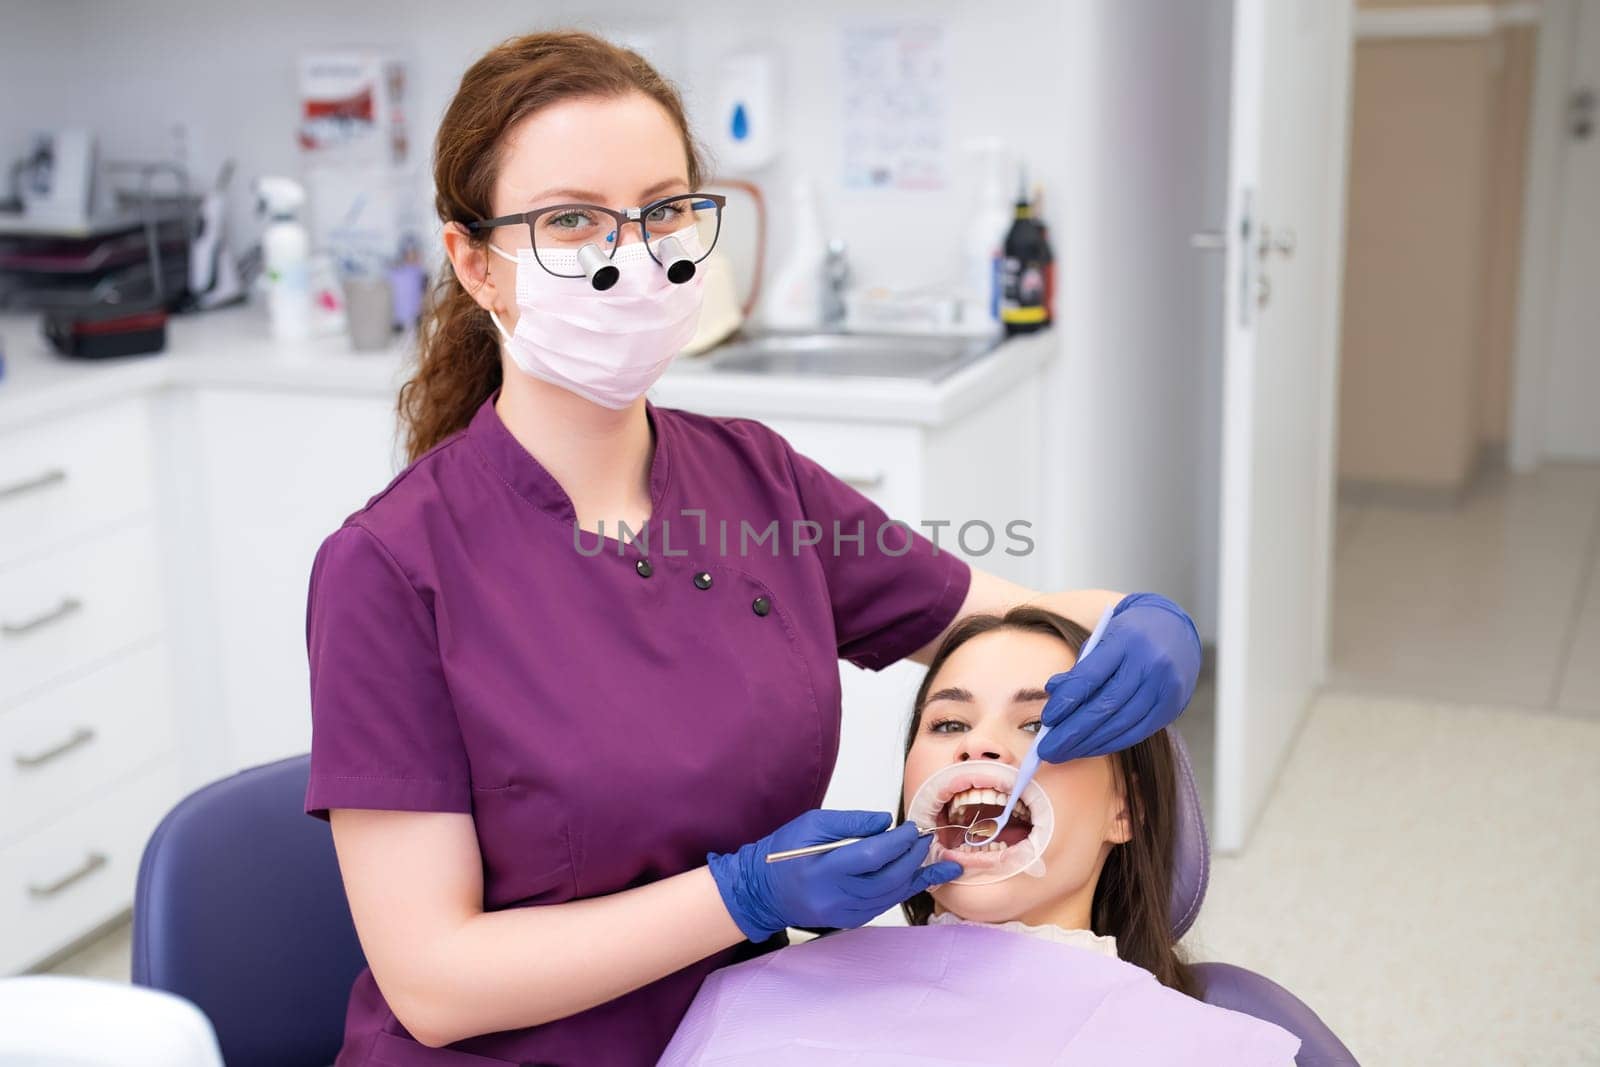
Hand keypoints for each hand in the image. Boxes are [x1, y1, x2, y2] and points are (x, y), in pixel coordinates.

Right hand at [707, 810, 963, 941]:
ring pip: (891, 896)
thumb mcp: (811, 825)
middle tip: (927, 838)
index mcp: (823, 871)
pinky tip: (921, 877)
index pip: (872, 856)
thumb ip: (851, 822)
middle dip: (913, 858)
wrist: (761, 891)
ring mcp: (844, 914)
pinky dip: (903, 889)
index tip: (913, 827)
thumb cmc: (783, 852)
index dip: (899, 841)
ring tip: (943, 863)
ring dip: (918, 877)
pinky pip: (884, 904)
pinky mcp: (849, 920)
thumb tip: (887, 822)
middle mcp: (836, 898)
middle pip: (888, 879)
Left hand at [1038, 592, 1201, 761]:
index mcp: (1125, 641)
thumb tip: (1053, 692)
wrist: (1176, 631)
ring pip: (1122, 723)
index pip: (1091, 676)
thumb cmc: (1129, 637)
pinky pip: (1138, 732)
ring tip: (1064, 753)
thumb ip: (1080, 668)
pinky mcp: (1172, 706)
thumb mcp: (1102, 640)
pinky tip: (1090, 749)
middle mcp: (1148, 664)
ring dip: (1090, 744)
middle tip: (1047, 750)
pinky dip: (1111, 744)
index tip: (1047, 720)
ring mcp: (1164, 687)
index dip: (1067, 701)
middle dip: (1073, 732)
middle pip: (1106, 706)